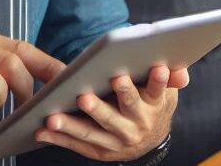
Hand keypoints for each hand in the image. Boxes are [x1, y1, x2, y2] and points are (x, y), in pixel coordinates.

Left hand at [34, 65, 187, 160]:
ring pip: (93, 133)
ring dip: (72, 126)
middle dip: (100, 107)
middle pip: (117, 116)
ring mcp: (118, 141)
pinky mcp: (101, 151)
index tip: (156, 68)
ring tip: (53, 118)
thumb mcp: (167, 89)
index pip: (157, 91)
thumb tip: (178, 70)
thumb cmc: (153, 102)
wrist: (150, 137)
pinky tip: (41, 131)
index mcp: (154, 106)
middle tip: (84, 97)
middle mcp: (136, 126)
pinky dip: (60, 139)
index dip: (158, 81)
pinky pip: (78, 145)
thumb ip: (172, 77)